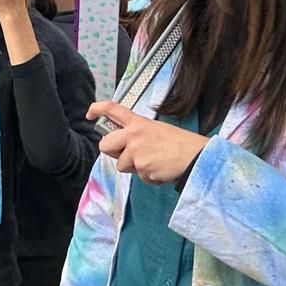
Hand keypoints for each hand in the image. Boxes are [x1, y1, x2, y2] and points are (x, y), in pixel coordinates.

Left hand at [91, 100, 208, 184]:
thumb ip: (138, 133)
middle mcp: (133, 134)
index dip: (96, 109)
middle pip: (104, 145)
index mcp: (138, 122)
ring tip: (154, 162)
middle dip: (113, 153)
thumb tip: (125, 144)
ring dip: (134, 168)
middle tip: (129, 155)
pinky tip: (160, 169)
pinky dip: (148, 177)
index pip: (111, 108)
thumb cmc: (180, 143)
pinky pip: (138, 177)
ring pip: (121, 165)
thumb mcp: (157, 129)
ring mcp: (136, 152)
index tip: (90, 114)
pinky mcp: (141, 168)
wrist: (195, 156)